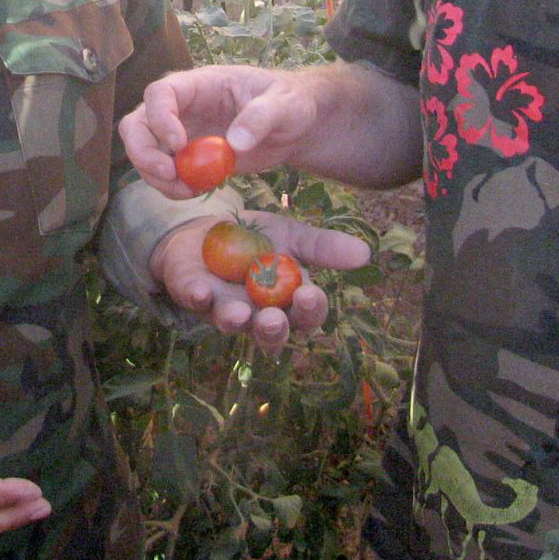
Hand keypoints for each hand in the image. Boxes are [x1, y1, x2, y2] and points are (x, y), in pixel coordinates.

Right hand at [119, 64, 319, 198]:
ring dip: (155, 175)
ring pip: (143, 150)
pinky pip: (163, 172)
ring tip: (187, 189)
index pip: (161, 92)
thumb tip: (234, 143)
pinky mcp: (187, 158)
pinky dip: (171, 187)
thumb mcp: (284, 104)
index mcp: (201, 84)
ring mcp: (181, 133)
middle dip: (142, 151)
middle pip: (137, 123)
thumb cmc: (289, 102)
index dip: (161, 118)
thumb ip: (261, 117)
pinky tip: (195, 191)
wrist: (293, 126)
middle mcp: (182, 107)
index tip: (180, 145)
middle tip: (169, 174)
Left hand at [149, 210, 370, 353]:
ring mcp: (223, 308)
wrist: (207, 226)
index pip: (306, 315)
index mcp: (287, 301)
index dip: (309, 309)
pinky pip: (195, 301)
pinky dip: (198, 296)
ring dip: (235, 321)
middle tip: (274, 319)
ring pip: (232, 324)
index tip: (310, 293)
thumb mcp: (292, 236)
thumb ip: (323, 247)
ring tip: (239, 313)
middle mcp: (257, 314)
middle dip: (274, 330)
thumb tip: (365, 252)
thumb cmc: (256, 239)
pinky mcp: (193, 295)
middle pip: (271, 333)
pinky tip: (200, 289)